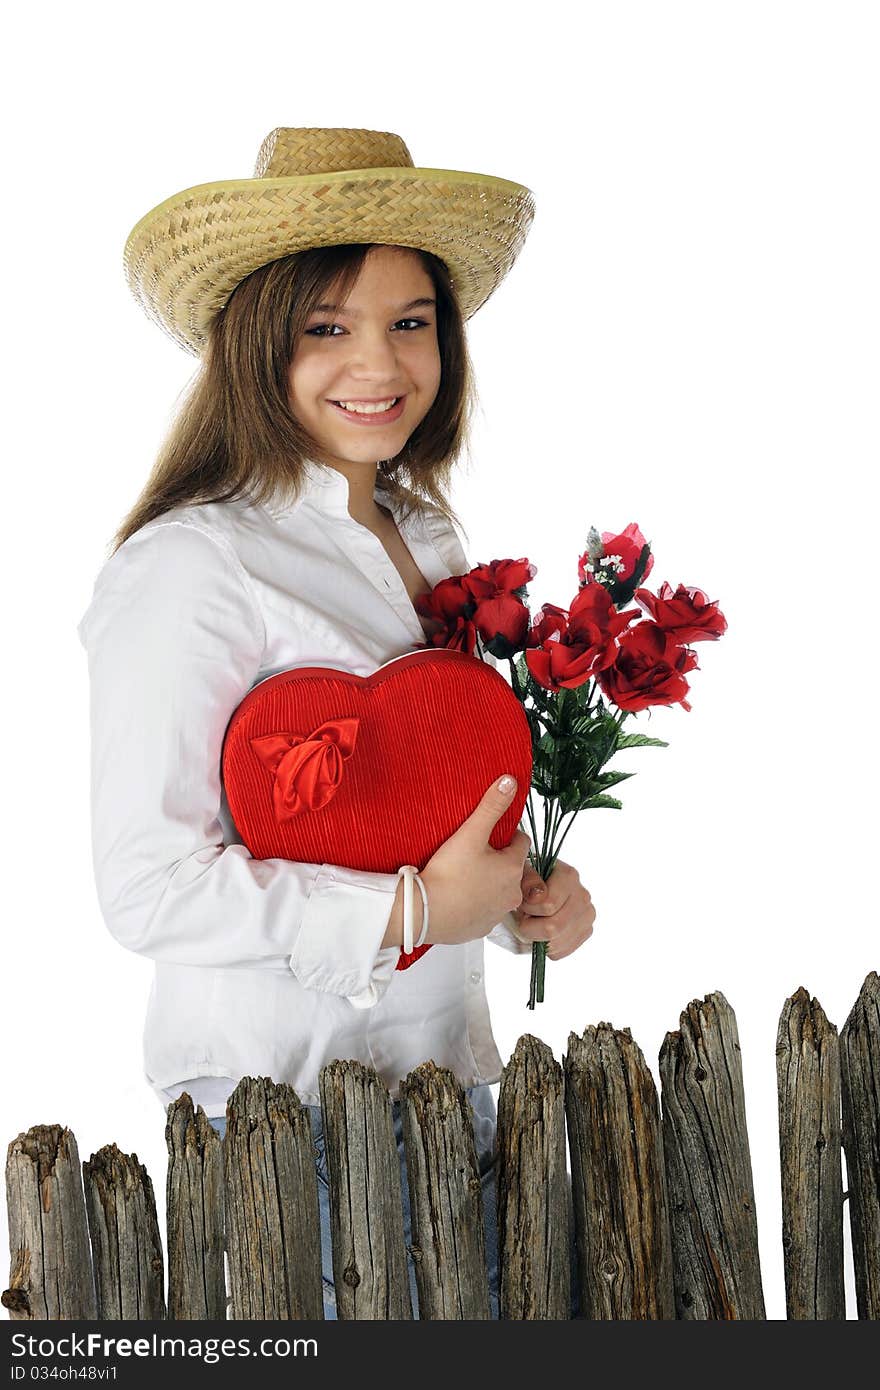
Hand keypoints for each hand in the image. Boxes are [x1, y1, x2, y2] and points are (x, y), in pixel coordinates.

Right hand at [416, 775, 531, 946]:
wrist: (423, 913)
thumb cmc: (447, 874)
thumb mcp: (470, 833)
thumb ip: (491, 806)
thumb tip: (510, 781)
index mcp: (512, 868)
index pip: (522, 843)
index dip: (507, 836)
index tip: (490, 835)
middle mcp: (511, 893)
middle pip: (512, 869)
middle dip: (498, 861)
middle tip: (473, 855)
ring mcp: (497, 913)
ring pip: (499, 891)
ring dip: (488, 883)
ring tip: (464, 876)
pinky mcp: (481, 927)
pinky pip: (484, 911)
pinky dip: (476, 904)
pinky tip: (459, 896)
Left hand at [509, 858, 595, 960]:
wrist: (536, 888)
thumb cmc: (528, 881)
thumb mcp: (520, 873)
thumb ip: (527, 880)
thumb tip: (537, 896)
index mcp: (568, 876)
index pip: (548, 905)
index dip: (528, 909)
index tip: (522, 903)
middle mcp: (582, 895)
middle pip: (553, 928)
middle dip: (531, 926)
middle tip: (525, 916)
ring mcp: (587, 915)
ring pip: (556, 943)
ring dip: (537, 937)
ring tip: (534, 922)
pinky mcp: (585, 932)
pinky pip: (560, 951)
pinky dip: (545, 947)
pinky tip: (542, 931)